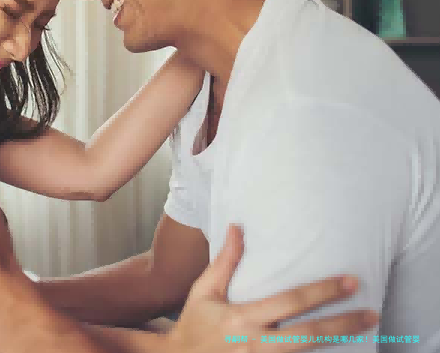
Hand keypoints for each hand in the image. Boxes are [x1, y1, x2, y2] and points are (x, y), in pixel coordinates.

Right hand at [167, 225, 378, 352]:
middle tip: (372, 313)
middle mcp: (255, 344)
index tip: (349, 281)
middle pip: (308, 336)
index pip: (290, 302)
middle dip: (343, 324)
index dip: (322, 292)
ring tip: (365, 332)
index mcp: (241, 318)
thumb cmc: (195, 324)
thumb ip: (225, 261)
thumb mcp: (204, 291)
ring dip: (338, 345)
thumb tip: (237, 227)